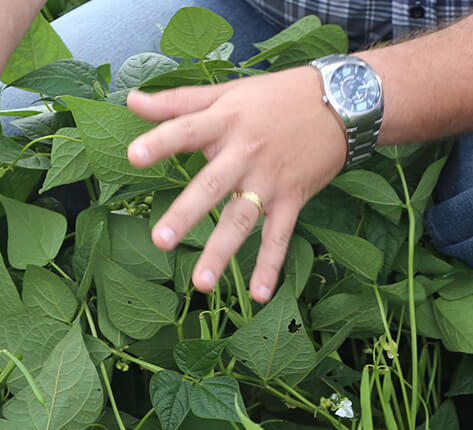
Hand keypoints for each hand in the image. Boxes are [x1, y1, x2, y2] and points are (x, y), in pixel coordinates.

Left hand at [126, 65, 348, 302]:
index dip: (161, 142)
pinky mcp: (292, 198)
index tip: (133, 156)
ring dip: (222, 252)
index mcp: (225, 123)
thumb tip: (131, 101)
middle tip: (161, 240)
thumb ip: (177, 102)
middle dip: (187, 213)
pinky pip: (279, 236)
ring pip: (242, 219)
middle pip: (212, 185)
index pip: (187, 131)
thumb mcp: (227, 92)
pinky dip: (271, 265)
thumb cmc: (276, 96)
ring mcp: (270, 180)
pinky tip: (259, 295)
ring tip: (200, 284)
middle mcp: (246, 153)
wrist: (341, 101)